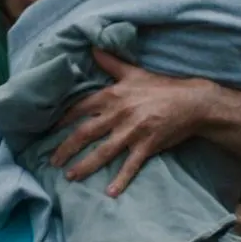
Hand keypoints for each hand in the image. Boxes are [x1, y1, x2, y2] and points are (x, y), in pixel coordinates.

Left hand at [49, 48, 217, 195]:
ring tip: (71, 176)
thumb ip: (111, 62)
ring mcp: (133, 131)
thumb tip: (93, 47)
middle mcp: (118, 114)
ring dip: (85, 165)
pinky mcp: (147, 145)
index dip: (62, 120)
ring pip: (103, 151)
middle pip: (85, 133)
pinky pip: (131, 165)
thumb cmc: (162, 87)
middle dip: (66, 148)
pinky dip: (121, 179)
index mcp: (113, 96)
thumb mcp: (134, 72)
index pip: (80, 108)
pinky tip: (110, 193)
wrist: (192, 101)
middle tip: (52, 161)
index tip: (48, 130)